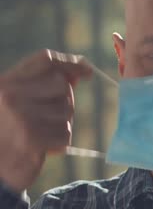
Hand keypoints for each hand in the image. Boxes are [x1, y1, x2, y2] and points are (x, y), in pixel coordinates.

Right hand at [0, 50, 91, 192]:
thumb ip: (44, 85)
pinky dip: (60, 143)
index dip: (70, 63)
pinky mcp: (33, 137)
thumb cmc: (9, 133)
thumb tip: (79, 71)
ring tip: (40, 135)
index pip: (45, 60)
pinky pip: (65, 133)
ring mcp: (21, 115)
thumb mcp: (19, 102)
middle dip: (65, 102)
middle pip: (63, 85)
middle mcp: (10, 95)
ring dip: (61, 125)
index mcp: (6, 83)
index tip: (87, 71)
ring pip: (67, 110)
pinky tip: (42, 148)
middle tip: (47, 119)